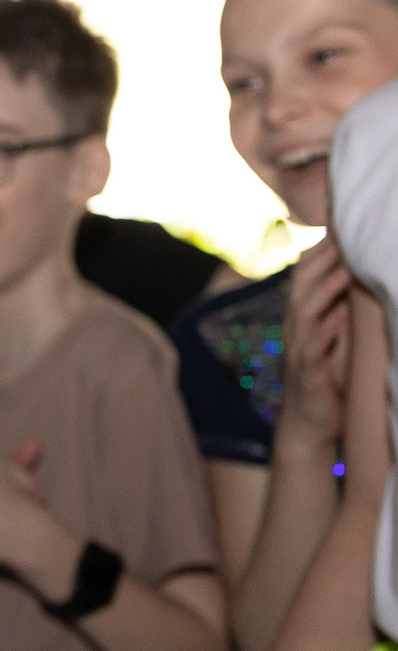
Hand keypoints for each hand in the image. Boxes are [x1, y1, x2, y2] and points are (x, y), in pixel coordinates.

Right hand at [279, 236, 351, 448]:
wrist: (309, 425)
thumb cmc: (328, 378)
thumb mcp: (335, 336)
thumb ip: (340, 307)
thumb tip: (355, 274)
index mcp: (304, 316)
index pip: (306, 273)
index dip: (321, 249)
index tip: (342, 225)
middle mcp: (296, 329)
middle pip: (301, 285)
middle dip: (322, 260)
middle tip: (346, 236)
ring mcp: (299, 351)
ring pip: (304, 312)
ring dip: (324, 291)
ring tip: (345, 271)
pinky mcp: (307, 375)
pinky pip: (312, 350)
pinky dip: (324, 332)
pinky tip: (338, 319)